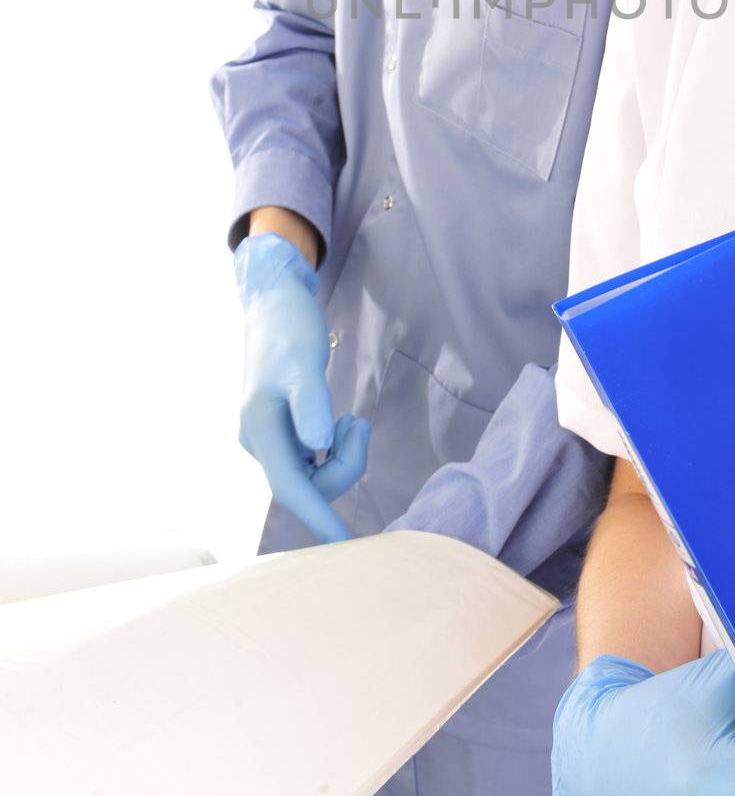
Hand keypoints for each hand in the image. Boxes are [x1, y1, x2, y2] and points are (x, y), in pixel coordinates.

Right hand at [234, 231, 369, 541]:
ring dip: (341, 454)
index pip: (291, 488)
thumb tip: (318, 448)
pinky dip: (334, 448)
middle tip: (359, 422)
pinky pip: (314, 460)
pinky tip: (340, 422)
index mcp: (260, 430)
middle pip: (310, 483)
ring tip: (352, 418)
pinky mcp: (284, 433)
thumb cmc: (289, 329)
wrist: (275, 304)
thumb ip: (311, 403)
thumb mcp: (303, 361)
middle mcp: (261, 443)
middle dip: (344, 463)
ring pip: (315, 473)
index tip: (346, 545)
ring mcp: (272, 440)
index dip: (319, 517)